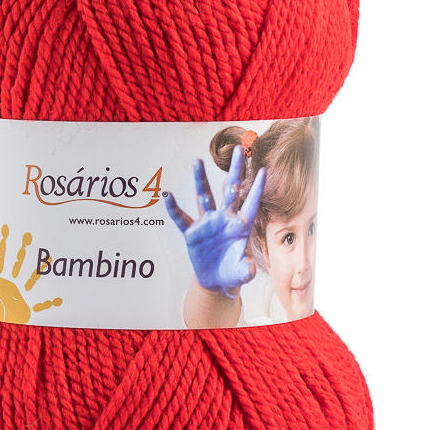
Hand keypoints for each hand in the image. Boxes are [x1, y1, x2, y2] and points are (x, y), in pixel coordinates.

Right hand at [164, 145, 265, 298]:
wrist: (216, 280)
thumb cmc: (232, 272)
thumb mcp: (241, 272)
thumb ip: (246, 270)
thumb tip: (249, 271)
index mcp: (240, 225)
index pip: (250, 202)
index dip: (257, 187)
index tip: (263, 169)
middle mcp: (224, 218)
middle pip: (229, 190)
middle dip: (234, 171)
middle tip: (236, 149)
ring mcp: (208, 223)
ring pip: (204, 196)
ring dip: (201, 179)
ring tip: (197, 161)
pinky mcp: (192, 232)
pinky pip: (181, 217)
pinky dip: (174, 208)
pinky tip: (167, 195)